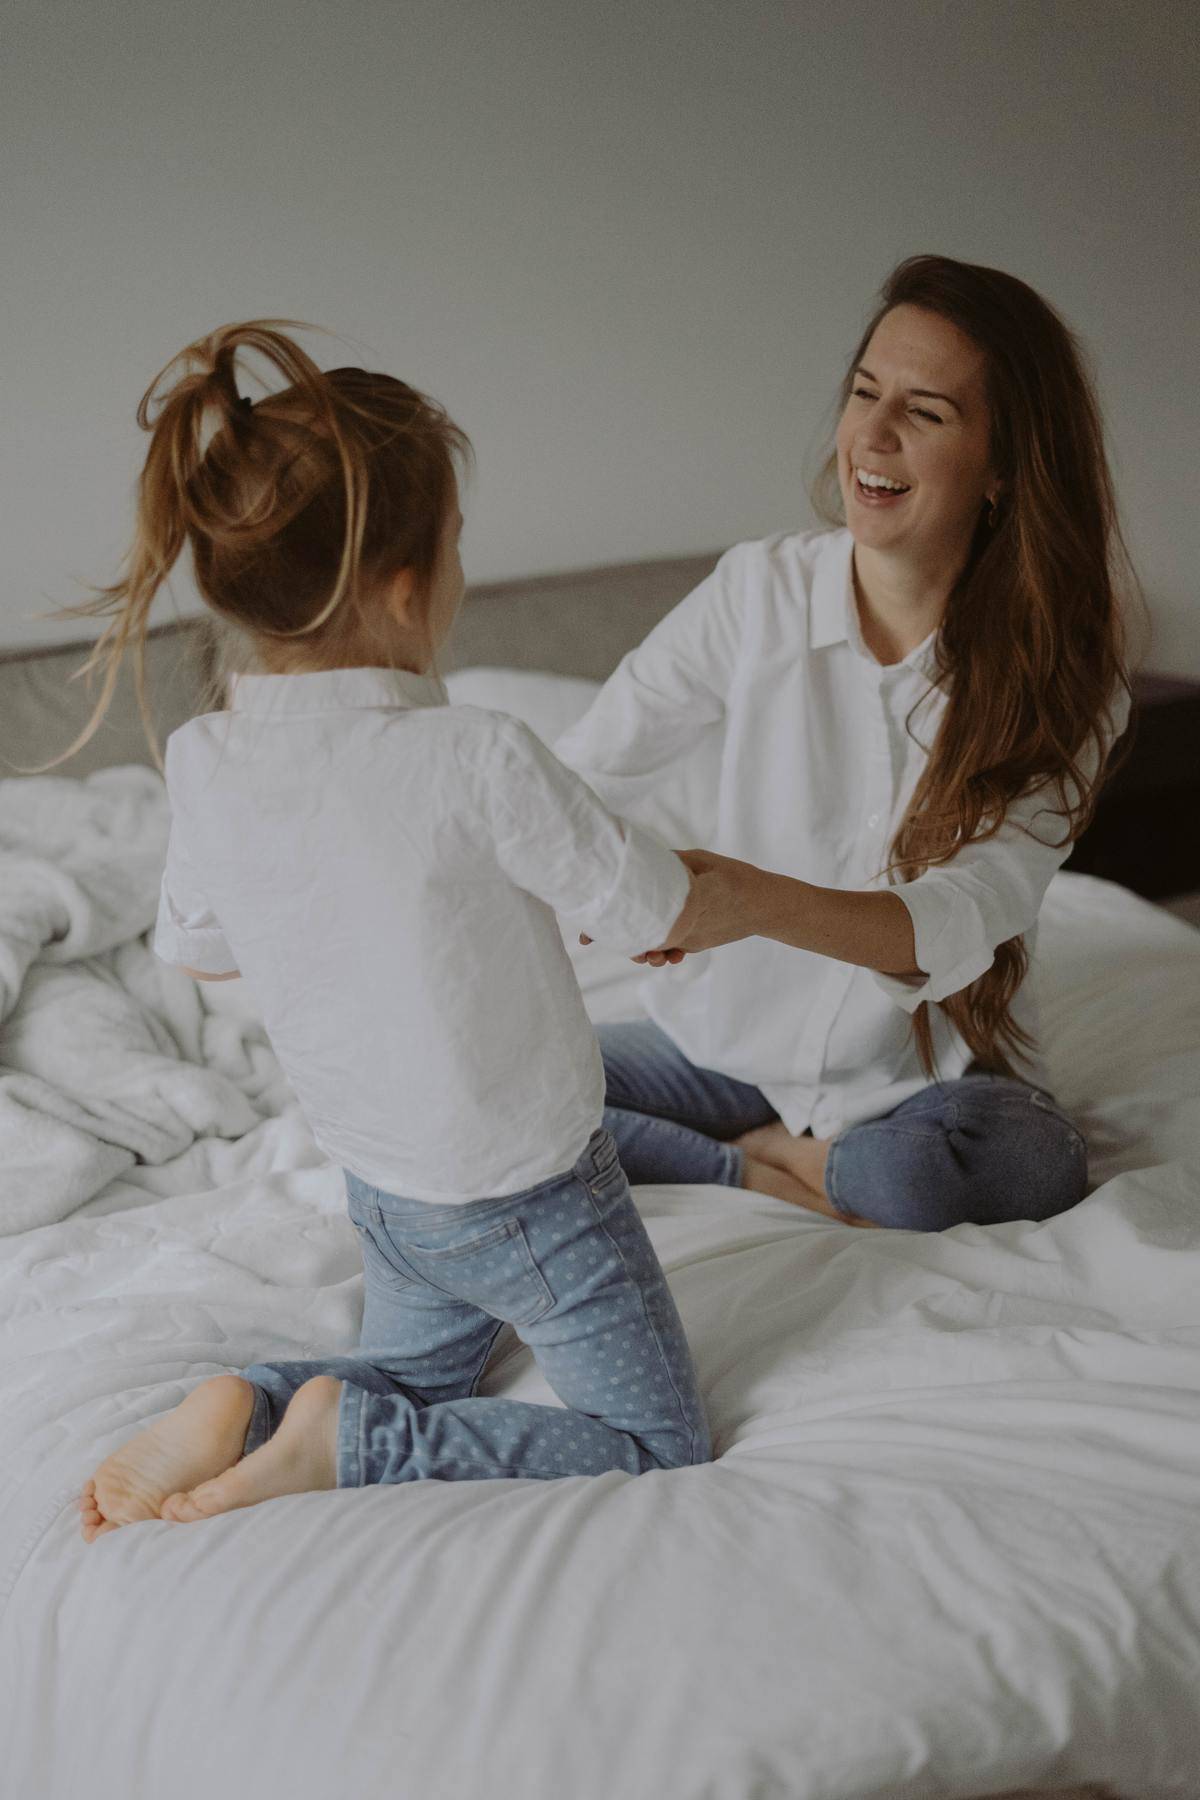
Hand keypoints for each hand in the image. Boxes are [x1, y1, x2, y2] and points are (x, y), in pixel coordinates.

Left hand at [578, 846, 766, 964]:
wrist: (766, 905)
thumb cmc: (733, 876)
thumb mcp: (700, 860)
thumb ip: (669, 862)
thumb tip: (639, 857)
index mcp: (680, 905)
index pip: (636, 918)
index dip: (607, 930)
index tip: (584, 937)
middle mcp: (680, 929)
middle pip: (638, 940)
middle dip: (616, 940)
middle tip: (591, 937)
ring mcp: (687, 941)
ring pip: (652, 949)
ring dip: (638, 948)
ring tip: (628, 947)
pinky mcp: (694, 944)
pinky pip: (668, 948)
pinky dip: (658, 947)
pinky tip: (652, 949)